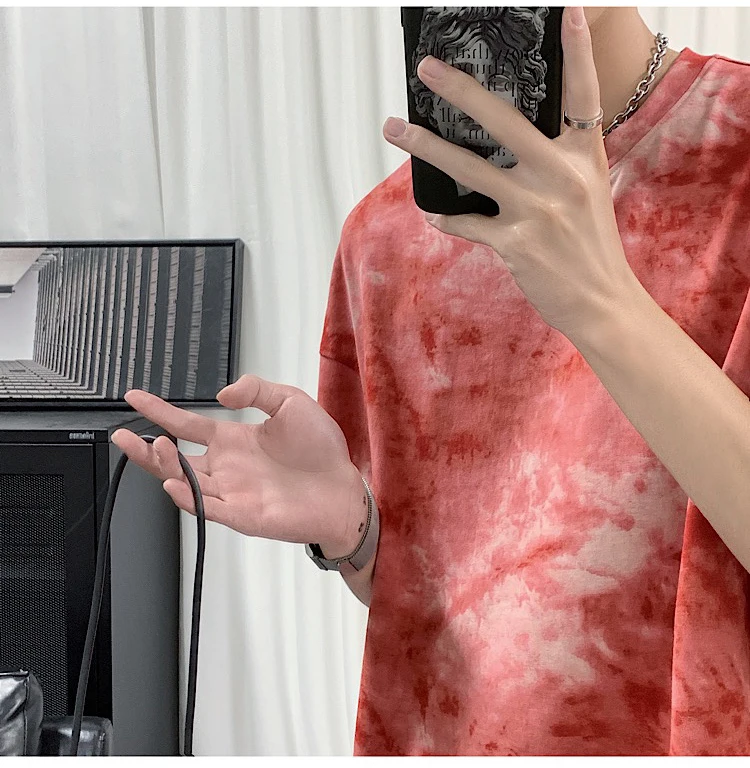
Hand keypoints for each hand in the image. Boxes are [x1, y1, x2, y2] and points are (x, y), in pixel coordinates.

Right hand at [110, 375, 364, 551]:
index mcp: (234, 439)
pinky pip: (207, 508)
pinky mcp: (242, 515)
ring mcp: (232, 492)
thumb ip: (257, 390)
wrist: (343, 487)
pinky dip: (187, 497)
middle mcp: (227, 466)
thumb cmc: (321, 449)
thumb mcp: (291, 402)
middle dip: (146, 448)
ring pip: (185, 481)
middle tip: (124, 435)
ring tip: (156, 447)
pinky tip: (174, 483)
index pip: (188, 424)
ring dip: (164, 467)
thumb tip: (222, 394)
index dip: (160, 411)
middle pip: (175, 458)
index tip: (135, 397)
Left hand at [382, 6, 640, 339]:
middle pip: (504, 120)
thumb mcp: (588, 193)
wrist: (603, 301)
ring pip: (469, 167)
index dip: (576, 51)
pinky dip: (447, 217)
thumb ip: (557, 163)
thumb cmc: (592, 247)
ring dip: (427, 146)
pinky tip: (432, 212)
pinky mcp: (514, 242)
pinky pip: (466, 222)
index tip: (564, 9)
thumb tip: (511, 145)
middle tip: (427, 68)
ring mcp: (536, 209)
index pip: (582, 95)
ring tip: (395, 127)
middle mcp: (560, 176)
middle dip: (461, 90)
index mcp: (584, 158)